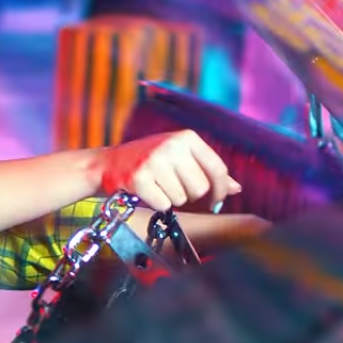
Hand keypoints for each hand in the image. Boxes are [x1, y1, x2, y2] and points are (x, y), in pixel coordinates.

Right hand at [87, 130, 241, 212]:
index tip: (216, 202)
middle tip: (171, 186)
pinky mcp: (139, 178)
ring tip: (156, 185)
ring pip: (182, 199)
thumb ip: (207, 170)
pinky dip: (156, 203)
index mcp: (186, 137)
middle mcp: (172, 146)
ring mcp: (154, 161)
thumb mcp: (179, 158)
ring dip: (171, 198)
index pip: (217, 169)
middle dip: (189, 195)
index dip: (220, 191)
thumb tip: (236, 188)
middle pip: (200, 188)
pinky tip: (146, 191)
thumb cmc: (148, 162)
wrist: (106, 164)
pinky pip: (163, 204)